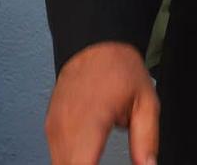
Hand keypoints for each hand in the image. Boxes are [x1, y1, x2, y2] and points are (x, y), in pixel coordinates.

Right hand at [46, 42, 156, 164]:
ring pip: (60, 164)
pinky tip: (88, 157)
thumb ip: (146, 138)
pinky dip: (71, 160)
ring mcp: (54, 129)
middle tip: (103, 158)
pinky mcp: (50, 128)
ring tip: (98, 157)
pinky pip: (57, 155)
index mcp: (90, 122)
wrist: (95, 44)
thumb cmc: (119, 68)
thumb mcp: (146, 101)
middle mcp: (66, 128)